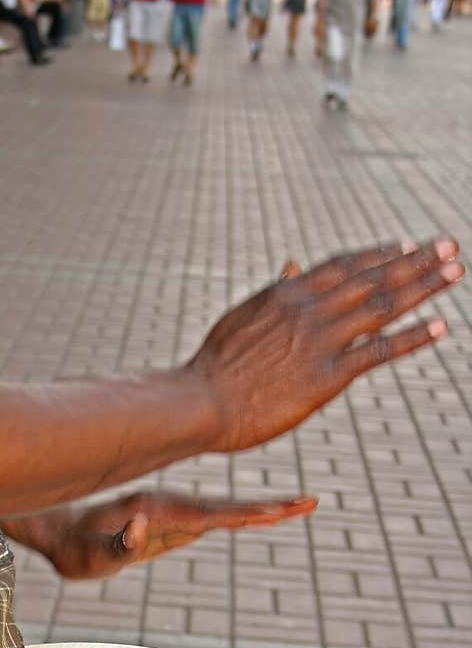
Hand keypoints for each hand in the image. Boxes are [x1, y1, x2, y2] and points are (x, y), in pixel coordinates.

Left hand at [5, 491, 317, 580]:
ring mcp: (174, 511)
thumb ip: (116, 542)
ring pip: (225, 509)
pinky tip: (261, 514)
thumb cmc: (75, 548)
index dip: (244, 514)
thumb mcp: (92, 555)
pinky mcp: (173, 521)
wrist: (60, 532)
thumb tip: (140, 527)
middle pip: (228, 506)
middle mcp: (171, 505)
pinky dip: (242, 515)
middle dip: (270, 505)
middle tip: (310, 502)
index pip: (210, 514)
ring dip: (262, 507)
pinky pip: (214, 517)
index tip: (277, 512)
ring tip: (298, 506)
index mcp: (158, 509)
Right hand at [188, 237, 463, 453]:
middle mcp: (310, 308)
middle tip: (450, 248)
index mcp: (287, 292)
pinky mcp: (327, 376)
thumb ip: (273, 292)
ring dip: (425, 286)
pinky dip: (413, 336)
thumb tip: (291, 265)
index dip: (380, 254)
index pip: (345, 264)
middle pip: (375, 277)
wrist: (201, 402)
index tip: (408, 245)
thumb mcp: (241, 318)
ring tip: (456, 271)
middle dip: (417, 260)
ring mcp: (321, 340)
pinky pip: (379, 351)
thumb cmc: (213, 368)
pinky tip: (441, 325)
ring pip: (385, 304)